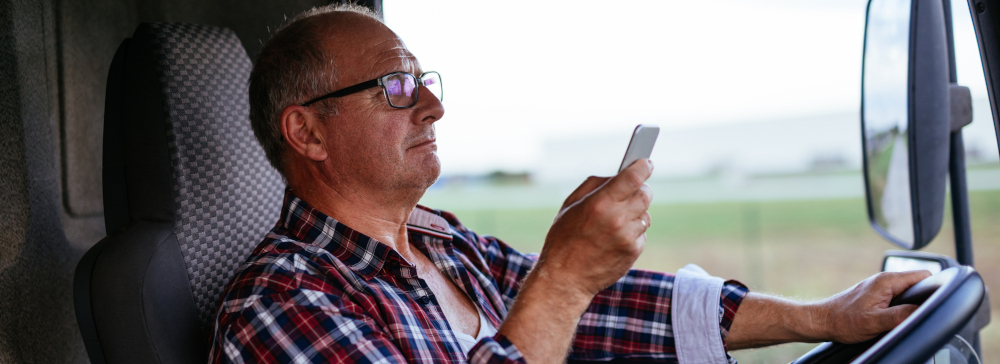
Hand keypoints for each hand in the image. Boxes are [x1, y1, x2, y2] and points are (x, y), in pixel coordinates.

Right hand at [535, 159, 653, 298]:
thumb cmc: (563, 239)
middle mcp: (617, 218)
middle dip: (640, 190)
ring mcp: (628, 237)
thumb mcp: (570, 206)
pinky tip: (614, 239)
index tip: (646, 163)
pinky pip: (642, 233)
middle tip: (630, 192)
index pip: (633, 177)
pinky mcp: (633, 252)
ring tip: (615, 222)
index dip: (643, 166)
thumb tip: (616, 175)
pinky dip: (633, 232)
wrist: (565, 278)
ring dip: (635, 213)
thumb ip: (594, 185)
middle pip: (645, 194)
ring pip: (645, 214)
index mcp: (600, 203)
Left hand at [815, 270, 931, 343]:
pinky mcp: (876, 295)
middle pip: (918, 283)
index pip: (924, 275)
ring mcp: (880, 287)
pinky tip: (898, 317)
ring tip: (910, 317)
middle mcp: (885, 280)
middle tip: (923, 314)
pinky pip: (898, 296)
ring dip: (913, 302)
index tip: (939, 302)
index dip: (936, 287)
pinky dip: (902, 305)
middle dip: (925, 297)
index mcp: (887, 281)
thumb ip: (900, 315)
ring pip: (908, 291)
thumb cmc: (844, 321)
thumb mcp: (875, 321)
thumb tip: (921, 311)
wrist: (823, 320)